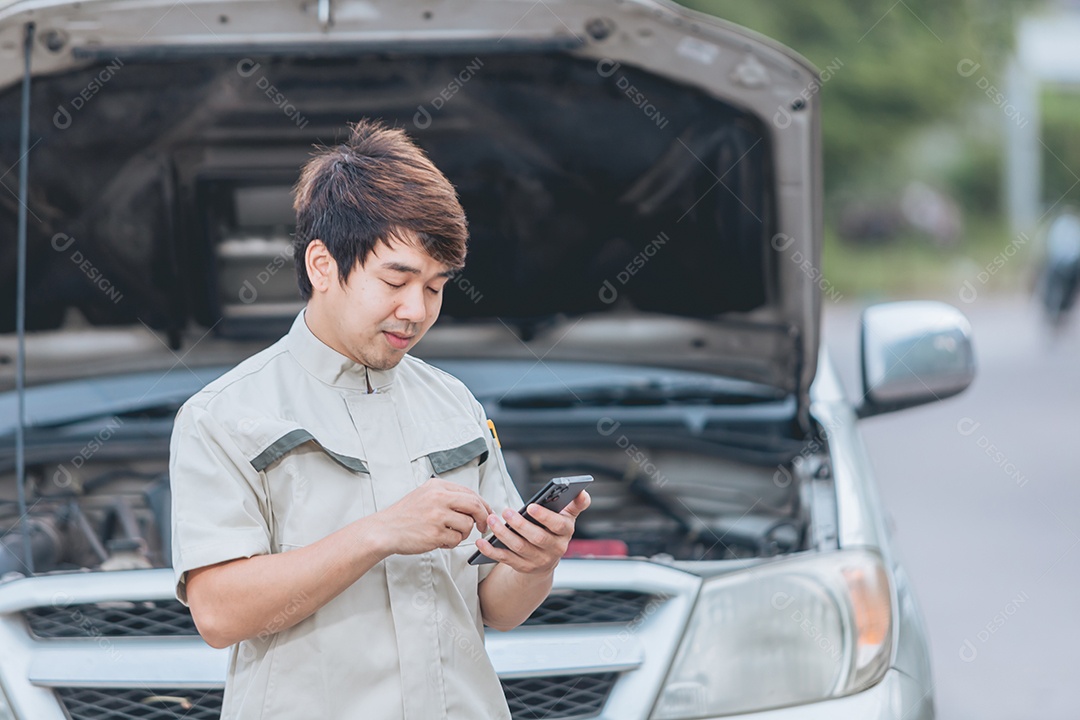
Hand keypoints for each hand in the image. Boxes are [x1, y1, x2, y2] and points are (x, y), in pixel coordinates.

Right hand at [371, 478, 492, 555]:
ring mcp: (437, 515)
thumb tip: (474, 504)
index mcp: (437, 486)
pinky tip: (440, 541)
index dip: (483, 505)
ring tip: (448, 534)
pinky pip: (456, 540)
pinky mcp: (435, 533)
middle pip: (475, 505)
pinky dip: (451, 543)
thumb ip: (448, 496)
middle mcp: (438, 498)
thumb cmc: (405, 515)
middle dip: (483, 518)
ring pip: (467, 525)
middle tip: (482, 527)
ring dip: (462, 533)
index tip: (486, 513)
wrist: (385, 530)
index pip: (470, 493)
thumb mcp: (425, 495)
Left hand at [475, 491, 590, 574]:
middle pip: (537, 538)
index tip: (531, 506)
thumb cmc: (554, 530)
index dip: (545, 517)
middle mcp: (554, 549)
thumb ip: (575, 504)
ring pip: (519, 548)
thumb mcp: (567, 517)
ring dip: (503, 534)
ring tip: (491, 520)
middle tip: (506, 511)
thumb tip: (582, 492)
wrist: (546, 559)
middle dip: (520, 524)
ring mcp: (538, 560)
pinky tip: (481, 541)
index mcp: (565, 533)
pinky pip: (505, 559)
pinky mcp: (523, 568)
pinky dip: (492, 551)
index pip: (558, 525)